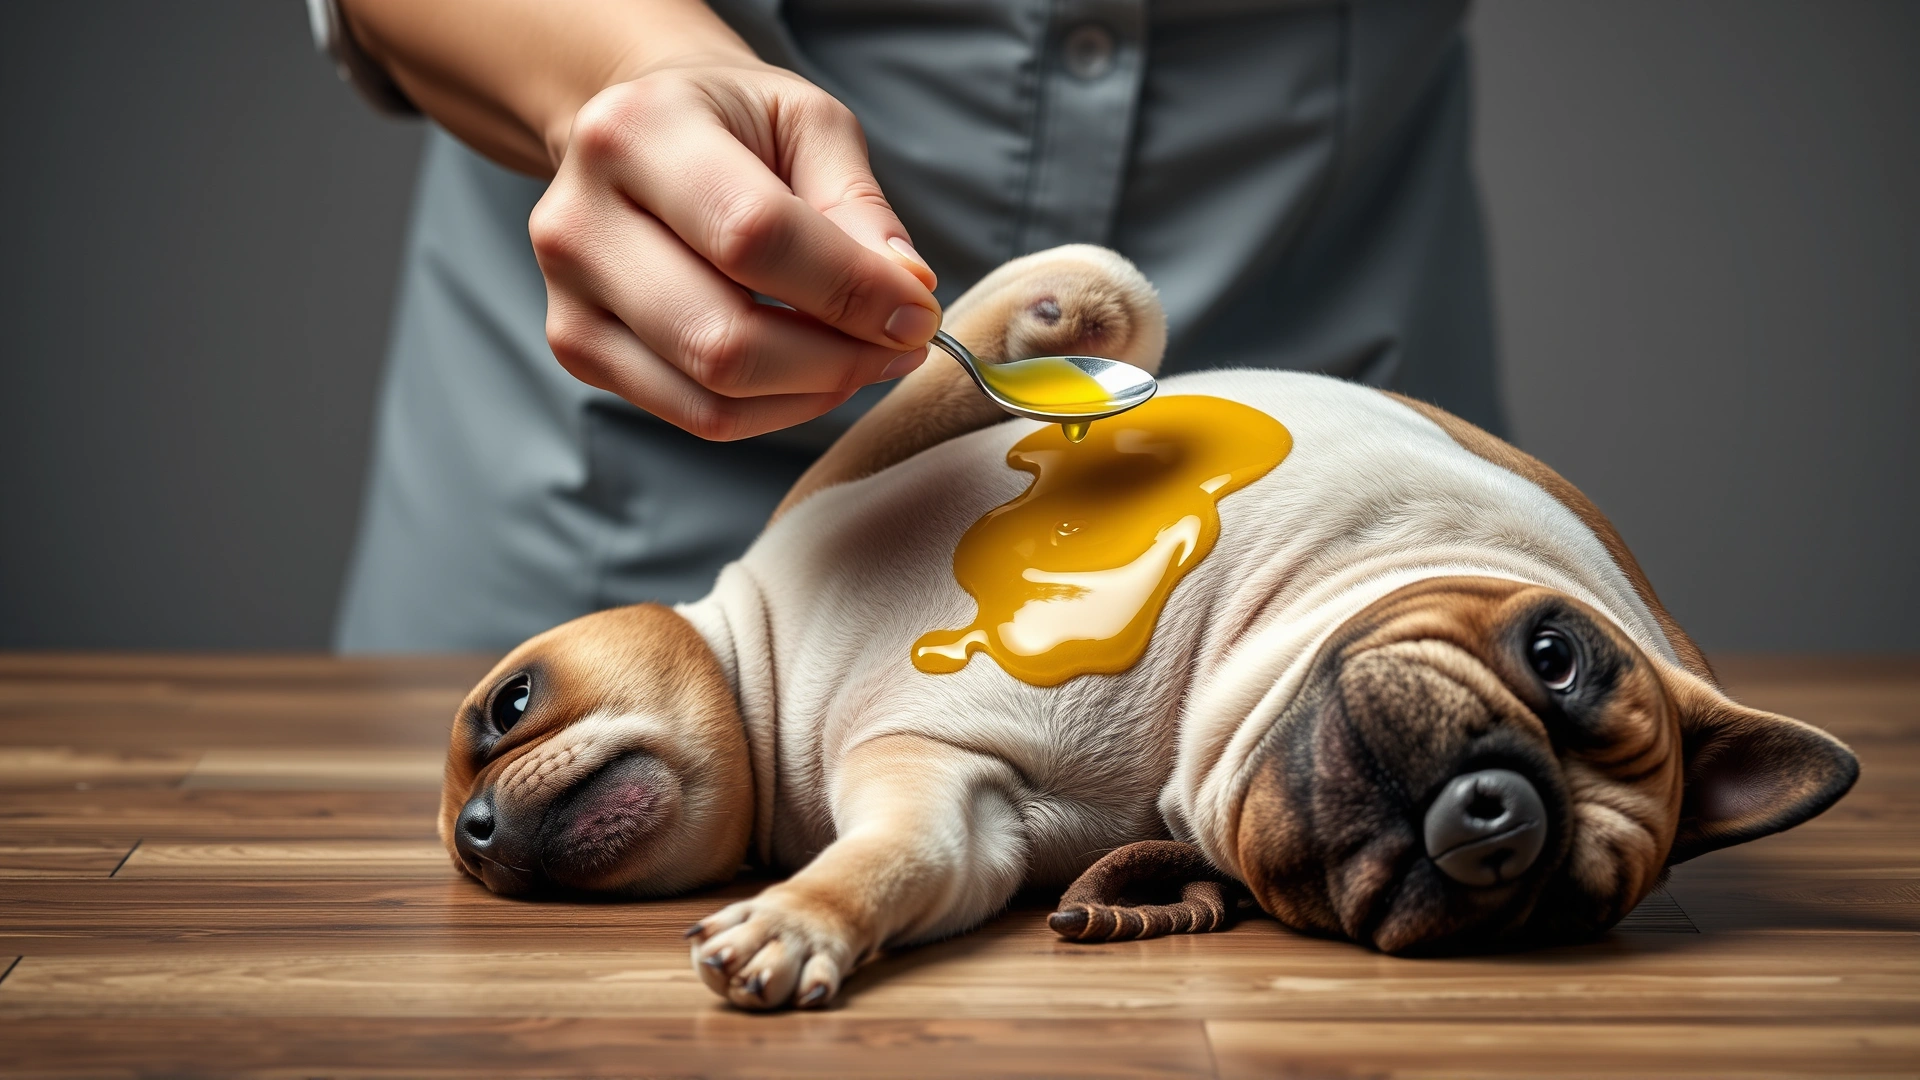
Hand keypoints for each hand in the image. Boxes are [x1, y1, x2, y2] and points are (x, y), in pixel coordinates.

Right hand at [530, 58, 940, 439]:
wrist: (635, 137)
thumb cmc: (729, 125)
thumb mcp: (805, 121)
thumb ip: (858, 203)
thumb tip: (905, 290)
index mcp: (634, 133)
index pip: (754, 236)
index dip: (850, 288)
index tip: (918, 311)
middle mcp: (579, 220)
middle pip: (724, 338)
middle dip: (837, 357)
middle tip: (899, 343)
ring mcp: (567, 297)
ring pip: (712, 394)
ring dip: (813, 392)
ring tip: (862, 355)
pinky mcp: (578, 350)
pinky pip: (697, 416)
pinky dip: (775, 409)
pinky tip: (810, 372)